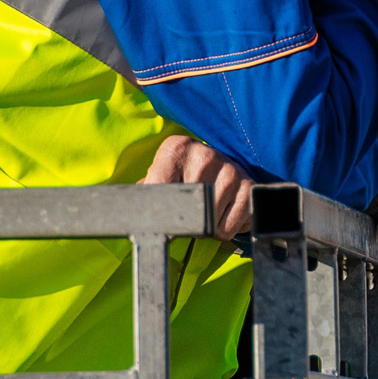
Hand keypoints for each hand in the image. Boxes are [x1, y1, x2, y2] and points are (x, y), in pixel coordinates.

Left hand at [140, 135, 254, 241]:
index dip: (158, 212)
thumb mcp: (162, 177)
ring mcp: (230, 169)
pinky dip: (223, 229)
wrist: (223, 168)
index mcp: (176, 148)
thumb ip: (147, 192)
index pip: (158, 190)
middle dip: (184, 221)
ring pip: (208, 223)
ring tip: (207, 210)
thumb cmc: (184, 177)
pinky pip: (227, 228)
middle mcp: (205, 154)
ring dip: (205, 227)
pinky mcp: (248, 186)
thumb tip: (129, 215)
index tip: (160, 217)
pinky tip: (223, 211)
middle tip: (188, 212)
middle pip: (185, 211)